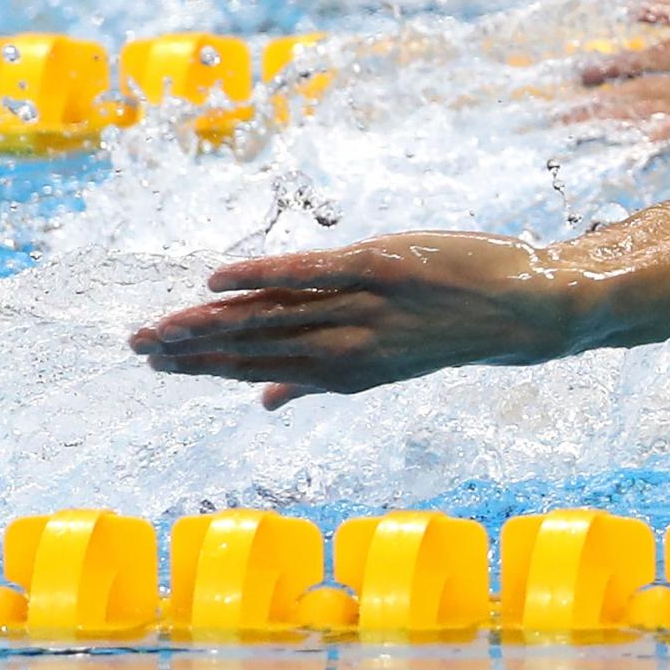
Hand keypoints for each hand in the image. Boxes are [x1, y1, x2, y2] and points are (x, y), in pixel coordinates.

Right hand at [129, 232, 584, 408]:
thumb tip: (265, 402)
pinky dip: (265, 275)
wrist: (535, 310)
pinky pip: (314, 272)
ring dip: (210, 321)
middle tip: (134, 348)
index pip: (262, 369)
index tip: (159, 366)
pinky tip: (217, 279)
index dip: (207, 368)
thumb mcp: (390, 360)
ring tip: (158, 327)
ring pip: (273, 316)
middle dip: (192, 350)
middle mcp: (351, 346)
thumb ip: (322, 377)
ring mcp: (366, 308)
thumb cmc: (459, 326)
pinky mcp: (384, 267)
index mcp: (349, 372)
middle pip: (257, 346)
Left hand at [570, 0, 669, 149]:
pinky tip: (639, 10)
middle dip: (604, 97)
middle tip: (556, 99)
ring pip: (665, 55)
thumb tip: (648, 143)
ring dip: (627, 59)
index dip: (599, 120)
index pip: (640, 116)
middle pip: (645, 90)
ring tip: (587, 66)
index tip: (557, 124)